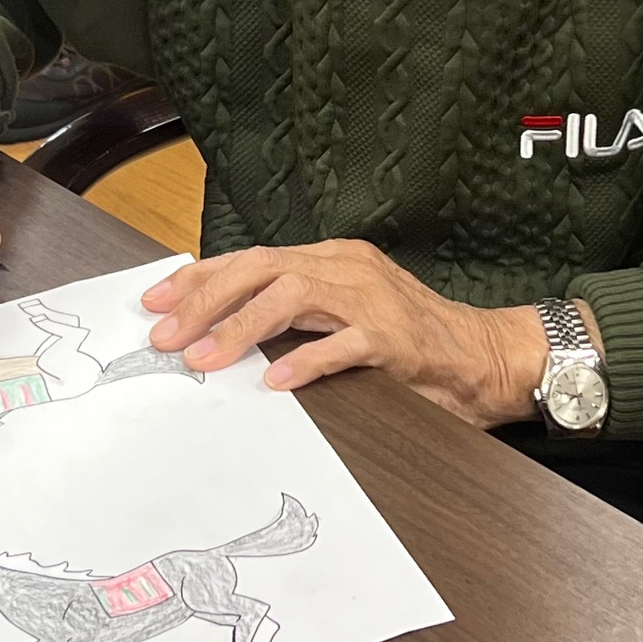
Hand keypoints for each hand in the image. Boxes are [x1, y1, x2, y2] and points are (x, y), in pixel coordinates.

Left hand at [142, 239, 562, 428]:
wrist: (485, 359)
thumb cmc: (410, 345)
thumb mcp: (343, 318)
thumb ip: (294, 318)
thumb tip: (220, 335)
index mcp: (332, 259)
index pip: (252, 259)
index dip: (201, 278)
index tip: (157, 303)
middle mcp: (348, 267)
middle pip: (263, 267)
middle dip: (207, 299)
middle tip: (166, 335)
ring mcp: (372, 299)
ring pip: (293, 294)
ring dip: (242, 327)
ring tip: (205, 358)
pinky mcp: (395, 338)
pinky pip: (343, 343)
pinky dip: (305, 360)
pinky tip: (275, 382)